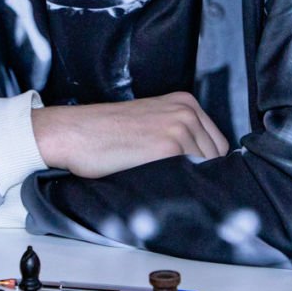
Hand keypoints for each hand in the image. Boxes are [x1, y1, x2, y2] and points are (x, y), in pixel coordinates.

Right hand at [32, 92, 229, 178]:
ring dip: (190, 182)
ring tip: (162, 184)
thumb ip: (177, 134)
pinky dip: (179, 188)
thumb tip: (201, 167)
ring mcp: (180, 128)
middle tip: (173, 184)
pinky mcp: (169, 147)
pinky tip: (158, 186)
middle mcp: (187, 112)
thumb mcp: (150, 121)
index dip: (206, 165)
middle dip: (200, 174)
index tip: (190, 176)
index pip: (218, 144)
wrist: (73, 132)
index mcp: (185, 102)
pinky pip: (190, 177)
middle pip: (216, 158)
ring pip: (205, 170)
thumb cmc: (103, 132)